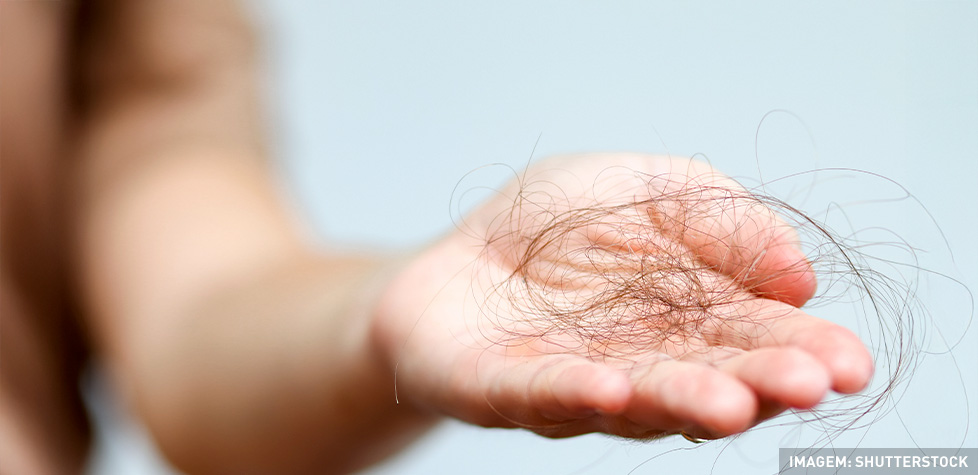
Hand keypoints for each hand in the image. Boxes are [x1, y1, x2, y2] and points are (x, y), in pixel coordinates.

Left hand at [372, 153, 872, 439]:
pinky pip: (538, 392)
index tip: (847, 362)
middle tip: (809, 386)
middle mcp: (637, 362)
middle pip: (705, 378)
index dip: (799, 350)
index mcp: (680, 318)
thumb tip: (798, 276)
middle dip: (758, 384)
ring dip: (682, 399)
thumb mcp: (641, 187)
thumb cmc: (549, 227)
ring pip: (634, 397)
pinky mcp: (499, 386)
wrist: (450, 259)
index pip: (749, 337)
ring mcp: (570, 381)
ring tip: (731, 402)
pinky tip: (611, 387)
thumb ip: (719, 217)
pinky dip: (574, 392)